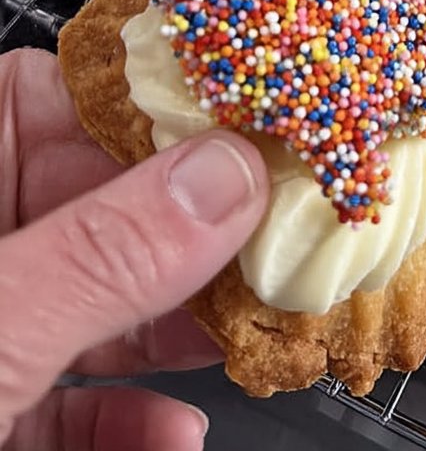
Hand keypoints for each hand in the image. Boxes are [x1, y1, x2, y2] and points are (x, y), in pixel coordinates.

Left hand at [0, 47, 269, 449]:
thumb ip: (102, 256)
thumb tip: (228, 179)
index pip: (53, 94)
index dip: (154, 94)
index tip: (251, 107)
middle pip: (100, 202)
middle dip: (198, 221)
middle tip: (287, 218)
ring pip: (98, 302)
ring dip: (183, 320)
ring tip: (266, 315)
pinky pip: (69, 398)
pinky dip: (128, 414)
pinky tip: (173, 430)